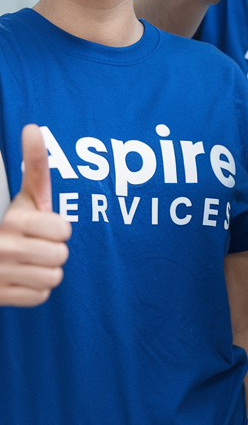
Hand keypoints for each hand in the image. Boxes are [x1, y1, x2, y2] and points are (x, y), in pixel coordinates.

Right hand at [0, 125, 70, 306]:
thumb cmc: (13, 224)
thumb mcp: (26, 196)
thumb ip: (35, 165)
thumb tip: (33, 127)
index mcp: (13, 220)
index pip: (64, 231)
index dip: (59, 230)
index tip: (45, 227)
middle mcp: (3, 247)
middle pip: (61, 256)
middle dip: (54, 252)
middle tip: (38, 247)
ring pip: (52, 278)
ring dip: (46, 272)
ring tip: (30, 263)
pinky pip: (40, 297)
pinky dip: (35, 291)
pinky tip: (22, 279)